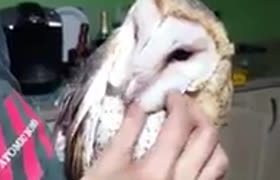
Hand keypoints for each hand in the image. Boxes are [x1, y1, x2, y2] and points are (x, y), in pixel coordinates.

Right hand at [81, 91, 228, 179]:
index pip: (179, 125)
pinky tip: (195, 153)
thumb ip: (125, 133)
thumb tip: (139, 106)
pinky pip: (214, 177)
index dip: (179, 103)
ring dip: (208, 137)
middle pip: (207, 138)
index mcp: (155, 172)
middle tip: (184, 105)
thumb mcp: (105, 165)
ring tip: (192, 127)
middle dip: (198, 112)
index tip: (171, 95)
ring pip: (218, 160)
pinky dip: (210, 158)